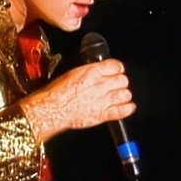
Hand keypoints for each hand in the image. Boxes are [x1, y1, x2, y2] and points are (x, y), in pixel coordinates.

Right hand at [19, 58, 135, 142]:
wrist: (53, 108)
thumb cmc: (58, 91)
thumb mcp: (73, 73)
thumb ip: (89, 71)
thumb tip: (98, 70)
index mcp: (93, 72)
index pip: (116, 66)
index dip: (117, 69)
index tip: (116, 71)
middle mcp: (101, 85)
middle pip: (123, 80)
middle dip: (121, 82)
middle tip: (116, 85)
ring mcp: (104, 100)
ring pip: (125, 94)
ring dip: (124, 95)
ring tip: (119, 96)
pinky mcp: (103, 114)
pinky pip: (123, 111)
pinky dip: (127, 109)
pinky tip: (127, 107)